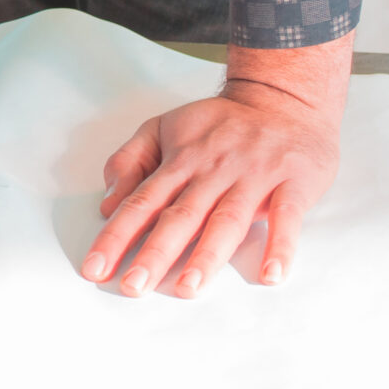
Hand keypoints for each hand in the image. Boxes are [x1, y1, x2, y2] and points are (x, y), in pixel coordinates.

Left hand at [81, 37, 348, 297]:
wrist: (283, 99)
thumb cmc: (219, 124)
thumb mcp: (164, 128)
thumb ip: (130, 162)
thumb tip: (106, 205)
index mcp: (179, 161)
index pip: (140, 203)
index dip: (116, 236)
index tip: (94, 268)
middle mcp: (212, 171)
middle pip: (178, 217)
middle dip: (153, 253)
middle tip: (131, 288)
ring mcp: (253, 177)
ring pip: (226, 220)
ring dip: (207, 256)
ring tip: (186, 288)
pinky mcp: (293, 183)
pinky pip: (287, 216)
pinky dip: (280, 245)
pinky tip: (270, 275)